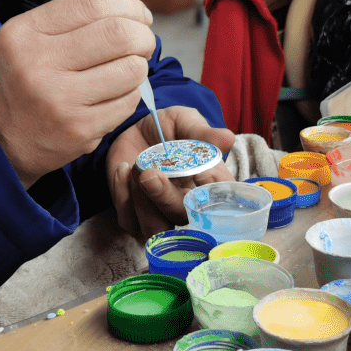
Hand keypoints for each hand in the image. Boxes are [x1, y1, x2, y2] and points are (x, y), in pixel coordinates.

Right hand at [0, 0, 155, 187]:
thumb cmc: (17, 80)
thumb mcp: (29, 37)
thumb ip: (73, 14)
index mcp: (25, 32)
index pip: (92, 5)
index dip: (129, 6)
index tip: (139, 15)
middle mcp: (39, 64)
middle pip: (119, 35)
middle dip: (142, 35)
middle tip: (142, 43)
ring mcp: (59, 101)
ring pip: (131, 70)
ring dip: (138, 67)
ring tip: (126, 70)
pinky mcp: (78, 130)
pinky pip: (127, 103)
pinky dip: (129, 95)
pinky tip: (114, 95)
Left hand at [107, 106, 235, 240]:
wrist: (134, 130)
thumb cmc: (167, 128)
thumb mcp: (184, 122)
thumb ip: (202, 132)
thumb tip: (227, 138)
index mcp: (207, 186)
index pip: (219, 201)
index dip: (212, 193)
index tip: (202, 175)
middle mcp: (186, 206)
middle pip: (183, 217)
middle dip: (166, 197)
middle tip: (150, 173)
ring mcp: (161, 217)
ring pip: (155, 229)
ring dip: (143, 202)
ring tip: (135, 168)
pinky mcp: (134, 219)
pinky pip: (128, 219)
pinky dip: (123, 194)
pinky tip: (122, 168)